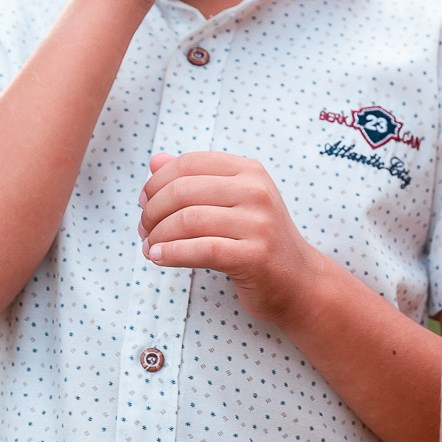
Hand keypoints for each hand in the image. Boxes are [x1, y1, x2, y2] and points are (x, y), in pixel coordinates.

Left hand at [139, 153, 317, 321]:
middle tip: (144, 229)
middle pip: (183, 191)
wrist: (297, 280)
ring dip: (158, 235)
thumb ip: (194, 179)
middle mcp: (256, 191)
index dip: (157, 182)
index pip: (189, 163)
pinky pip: (200, 250)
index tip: (144, 202)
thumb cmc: (257, 239)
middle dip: (153, 211)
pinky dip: (171, 254)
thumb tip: (155, 161)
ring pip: (188, 220)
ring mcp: (259, 223)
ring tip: (150, 247)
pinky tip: (158, 258)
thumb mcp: (230, 202)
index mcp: (249, 170)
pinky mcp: (255, 256)